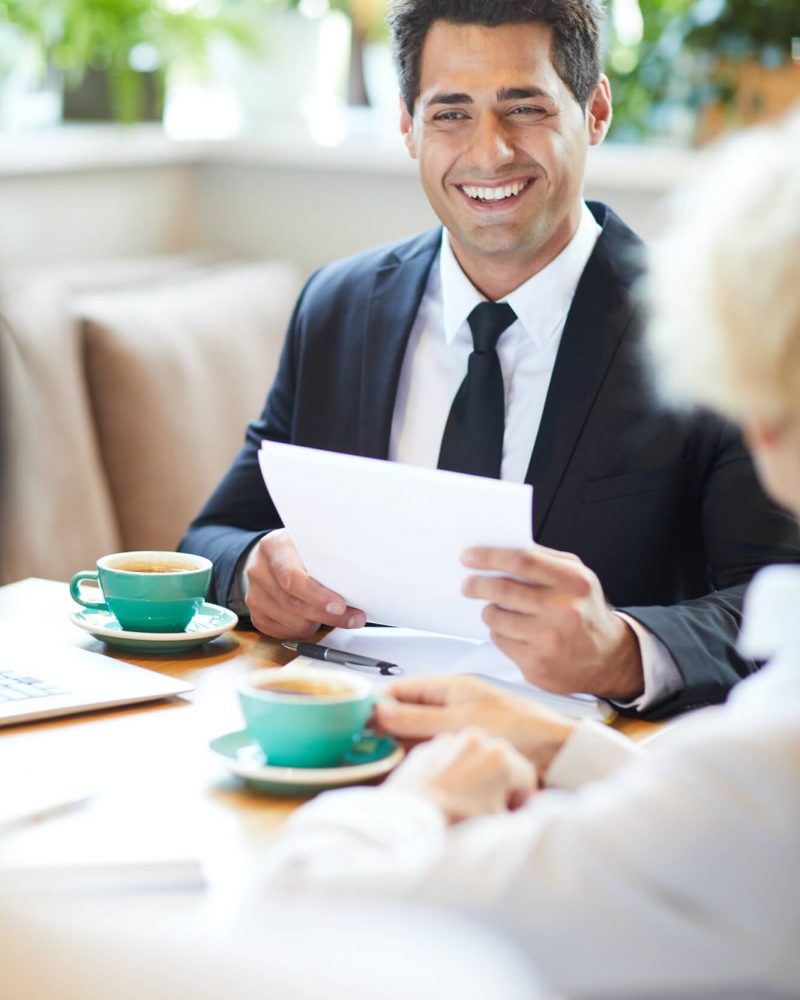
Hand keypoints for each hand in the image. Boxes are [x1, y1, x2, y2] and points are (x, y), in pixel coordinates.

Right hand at [245, 529, 365, 638]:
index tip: (341, 605)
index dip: (318, 596)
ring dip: (319, 623)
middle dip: (329, 615)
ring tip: (333, 613)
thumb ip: (326, 559)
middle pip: (295, 604)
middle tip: (355, 617)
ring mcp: (254, 595)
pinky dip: (306, 631)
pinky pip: (286, 633)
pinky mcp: (257, 615)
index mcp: (274, 547)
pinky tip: (315, 619)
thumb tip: (358, 583)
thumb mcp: (310, 544)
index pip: (293, 578)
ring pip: (294, 623)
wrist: (269, 558)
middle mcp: (259, 571)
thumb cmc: (298, 551)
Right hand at [376, 675, 575, 772]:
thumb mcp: (460, 724)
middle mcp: (454, 702)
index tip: (358, 721)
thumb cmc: (519, 730)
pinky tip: (416, 770)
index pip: (402, 689)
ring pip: (421, 732)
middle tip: (367, 747)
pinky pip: (438, 747)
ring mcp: (461, 724)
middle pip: (409, 711)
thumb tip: (379, 711)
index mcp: (450, 687)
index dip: (379, 703)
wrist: (559, 752)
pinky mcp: (471, 745)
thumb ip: (418, 719)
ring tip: (384, 761)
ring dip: (405, 744)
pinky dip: (425, 756)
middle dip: (388, 727)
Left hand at [387, 726, 535, 823]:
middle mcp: (477, 738)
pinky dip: (450, 772)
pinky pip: (446, 758)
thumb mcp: (501, 825)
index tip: (511, 816)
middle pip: (499, 762)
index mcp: (502, 755)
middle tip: (488, 809)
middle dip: (498, 784)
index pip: (526, 778)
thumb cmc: (459, 823)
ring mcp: (449, 740)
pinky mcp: (426, 747)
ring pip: (472, 756)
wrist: (410, 821)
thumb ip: (521, 816)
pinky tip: (444, 794)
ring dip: (474, 775)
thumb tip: (524, 814)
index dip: (522, 801)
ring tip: (464, 801)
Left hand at [462, 544, 643, 701]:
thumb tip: (501, 550)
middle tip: (468, 585)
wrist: (607, 659)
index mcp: (573, 582)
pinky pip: (500, 641)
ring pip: (496, 618)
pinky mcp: (536, 664)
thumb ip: (545, 561)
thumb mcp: (578, 578)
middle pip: (503, 590)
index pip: (522, 560)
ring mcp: (549, 640)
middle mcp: (563, 610)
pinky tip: (514, 632)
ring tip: (498, 610)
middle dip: (477, 585)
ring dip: (490, 611)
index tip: (469, 556)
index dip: (490, 556)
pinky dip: (500, 633)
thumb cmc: (585, 612)